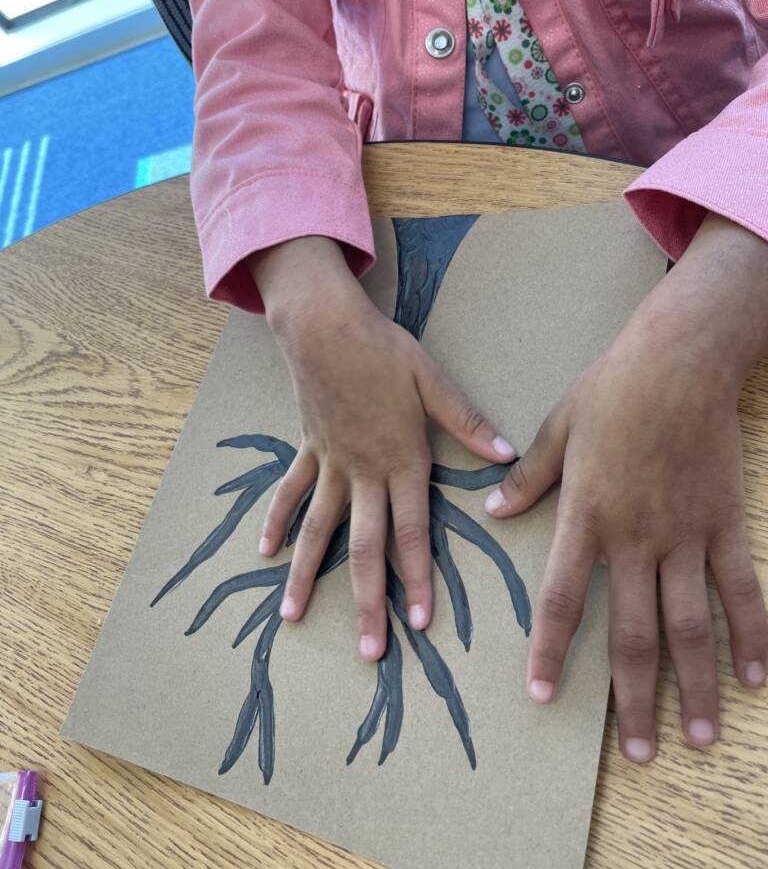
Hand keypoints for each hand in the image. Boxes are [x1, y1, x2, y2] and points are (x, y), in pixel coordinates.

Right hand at [249, 236, 514, 660]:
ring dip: (308, 576)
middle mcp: (363, 473)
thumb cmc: (383, 351)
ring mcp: (329, 465)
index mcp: (400, 461)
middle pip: (366, 547)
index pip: (411, 532)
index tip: (421, 624)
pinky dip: (277, 521)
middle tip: (370, 651)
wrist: (325, 327)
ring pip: (319, 530)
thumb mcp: (431, 381)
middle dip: (369, 602)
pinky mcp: (308, 450)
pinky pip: (290, 492)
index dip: (418, 580)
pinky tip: (265, 553)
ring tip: (293, 617)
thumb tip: (506, 454)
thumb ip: (466, 422)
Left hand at [485, 215, 767, 761]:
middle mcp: (636, 536)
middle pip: (634, 631)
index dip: (552, 650)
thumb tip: (494, 511)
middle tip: (636, 753)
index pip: (563, 598)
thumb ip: (528, 478)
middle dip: (634, 696)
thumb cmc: (612, 390)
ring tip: (696, 737)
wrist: (680, 358)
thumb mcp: (557, 429)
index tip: (542, 696)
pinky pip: (743, 588)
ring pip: (691, 624)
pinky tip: (754, 678)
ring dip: (694, 685)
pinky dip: (752, 634)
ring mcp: (686, 533)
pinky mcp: (726, 521)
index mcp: (586, 515)